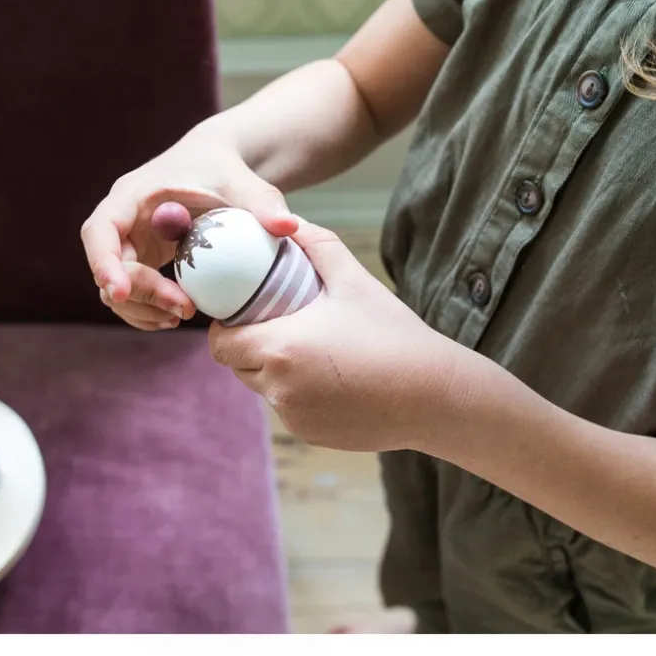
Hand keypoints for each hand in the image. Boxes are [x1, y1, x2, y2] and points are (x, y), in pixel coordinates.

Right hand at [81, 131, 299, 330]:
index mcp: (132, 194)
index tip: (121, 291)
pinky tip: (177, 316)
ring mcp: (130, 242)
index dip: (103, 262)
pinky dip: (149, 310)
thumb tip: (288, 227)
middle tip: (181, 310)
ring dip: (142, 309)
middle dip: (138, 294)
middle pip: (108, 266)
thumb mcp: (244, 182)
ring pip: (116, 287)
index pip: (100, 230)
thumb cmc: (225, 169)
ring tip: (182, 316)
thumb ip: (263, 203)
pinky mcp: (142, 260)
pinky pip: (133, 293)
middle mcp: (122, 220)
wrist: (218, 167)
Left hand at [208, 221, 465, 451]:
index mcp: (280, 349)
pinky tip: (331, 377)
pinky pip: (288, 409)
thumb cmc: (394, 335)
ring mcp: (294, 417)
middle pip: (238, 366)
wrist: (434, 396)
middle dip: (248, 345)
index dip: (226, 326)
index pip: (221, 343)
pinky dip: (298, 393)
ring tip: (308, 348)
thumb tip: (290, 221)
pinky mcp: (309, 434)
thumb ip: (316, 244)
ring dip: (273, 370)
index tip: (244, 311)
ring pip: (263, 388)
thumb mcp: (353, 280)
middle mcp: (279, 389)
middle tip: (276, 323)